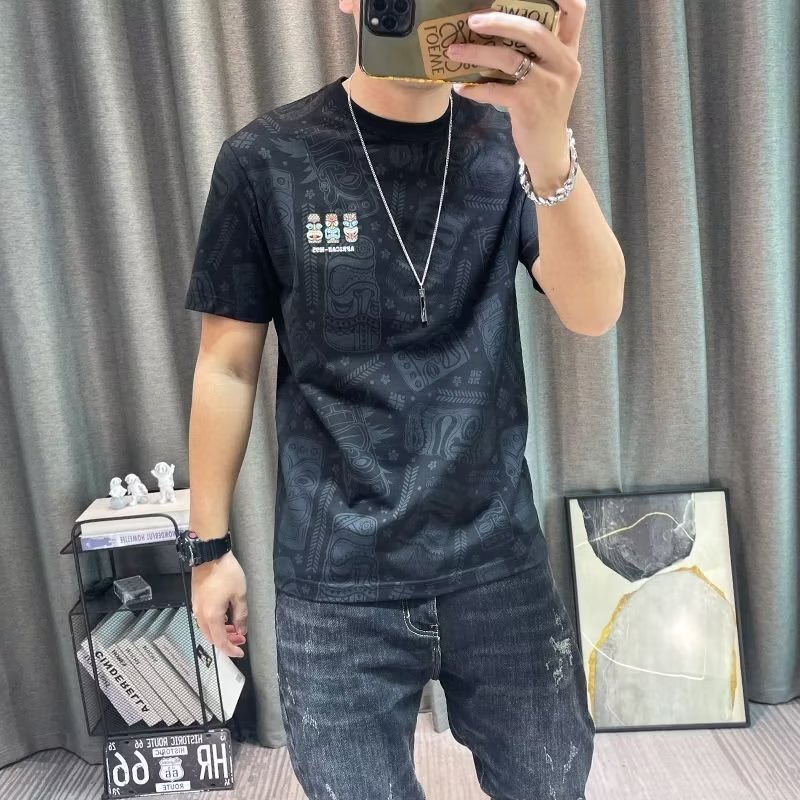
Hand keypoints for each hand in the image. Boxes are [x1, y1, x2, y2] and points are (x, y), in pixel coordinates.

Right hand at [191, 551, 248, 657]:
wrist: (209, 555)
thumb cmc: (225, 572)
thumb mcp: (240, 594)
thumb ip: (241, 615)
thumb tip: (241, 630)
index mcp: (212, 616)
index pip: (221, 641)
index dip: (231, 649)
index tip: (240, 652)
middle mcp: (201, 615)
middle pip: (212, 637)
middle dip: (227, 641)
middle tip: (240, 639)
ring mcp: (197, 607)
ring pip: (207, 629)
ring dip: (221, 632)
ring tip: (235, 628)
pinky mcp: (196, 600)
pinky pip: (204, 619)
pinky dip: (215, 624)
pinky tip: (225, 618)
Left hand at [448, 0, 585, 192]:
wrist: (548, 151)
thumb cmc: (544, 110)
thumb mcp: (551, 77)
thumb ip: (538, 53)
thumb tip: (496, 29)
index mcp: (568, 53)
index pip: (575, 12)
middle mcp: (562, 65)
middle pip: (531, 29)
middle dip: (499, 21)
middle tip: (472, 20)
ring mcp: (546, 86)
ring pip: (508, 58)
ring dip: (476, 52)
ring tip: (453, 51)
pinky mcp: (528, 106)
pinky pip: (495, 89)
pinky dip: (474, 88)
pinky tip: (460, 87)